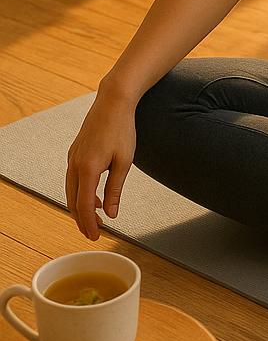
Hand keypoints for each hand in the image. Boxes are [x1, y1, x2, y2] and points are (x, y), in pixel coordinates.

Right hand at [65, 94, 137, 240]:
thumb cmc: (122, 129)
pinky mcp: (74, 153)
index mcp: (87, 169)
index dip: (88, 224)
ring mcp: (72, 158)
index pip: (84, 206)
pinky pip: (73, 180)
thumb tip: (111, 213)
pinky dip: (80, 193)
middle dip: (82, 220)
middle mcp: (74, 165)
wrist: (113, 103)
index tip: (95, 237)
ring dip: (81, 207)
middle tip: (94, 234)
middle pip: (73, 201)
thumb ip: (115, 189)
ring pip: (71, 191)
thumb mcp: (124, 162)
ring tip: (95, 219)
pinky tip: (94, 197)